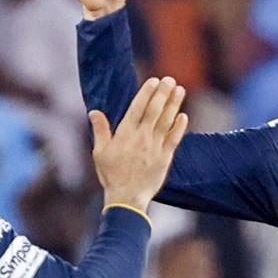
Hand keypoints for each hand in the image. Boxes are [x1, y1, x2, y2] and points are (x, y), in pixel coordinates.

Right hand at [91, 76, 188, 210]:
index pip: (138, 108)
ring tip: (179, 90)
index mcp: (125, 134)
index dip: (147, 93)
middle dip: (163, 93)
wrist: (127, 198)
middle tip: (170, 79)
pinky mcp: (165, 158)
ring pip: (166, 121)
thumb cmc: (111, 175)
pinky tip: (183, 116)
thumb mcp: (100, 152)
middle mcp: (142, 137)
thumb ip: (100, 130)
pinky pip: (174, 139)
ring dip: (174, 104)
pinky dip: (179, 127)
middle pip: (155, 110)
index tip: (154, 81)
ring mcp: (155, 147)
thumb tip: (94, 112)